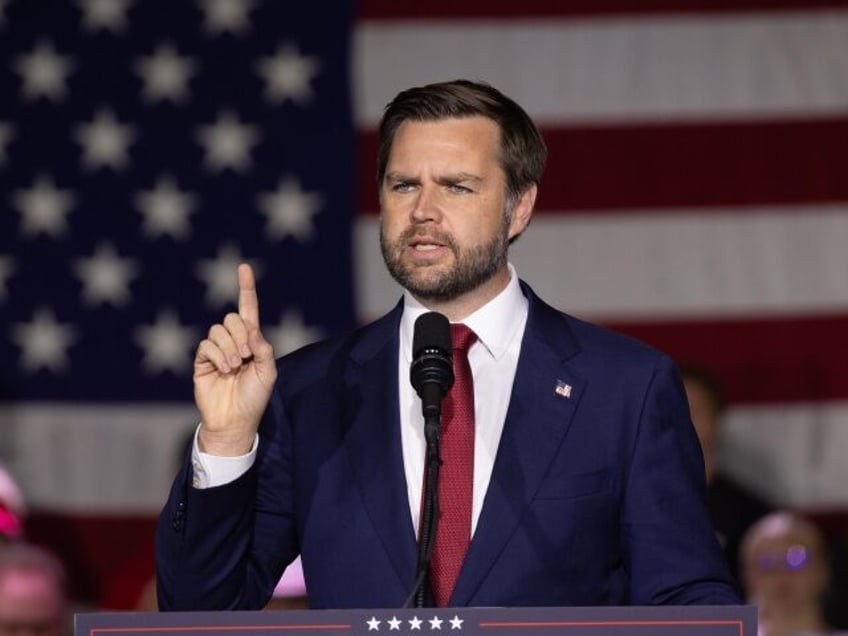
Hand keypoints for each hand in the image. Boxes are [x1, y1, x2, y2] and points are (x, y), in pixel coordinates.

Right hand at [194, 263, 276, 455]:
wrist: (235, 420)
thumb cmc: (255, 397)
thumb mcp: (268, 372)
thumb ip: (264, 347)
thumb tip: (251, 328)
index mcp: (252, 341)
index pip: (248, 309)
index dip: (246, 288)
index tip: (244, 267)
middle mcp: (233, 342)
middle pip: (232, 319)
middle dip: (241, 335)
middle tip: (247, 356)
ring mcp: (216, 350)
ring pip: (218, 330)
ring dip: (230, 348)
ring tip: (235, 367)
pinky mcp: (202, 361)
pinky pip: (206, 344)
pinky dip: (217, 355)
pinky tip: (224, 370)